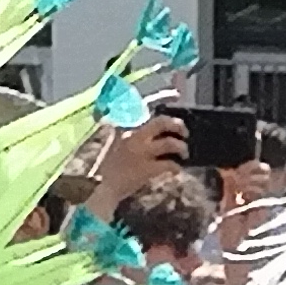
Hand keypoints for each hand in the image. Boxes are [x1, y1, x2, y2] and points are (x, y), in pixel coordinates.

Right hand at [78, 107, 190, 222]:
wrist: (101, 188)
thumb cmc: (104, 169)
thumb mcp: (111, 143)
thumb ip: (120, 132)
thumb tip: (131, 128)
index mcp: (124, 128)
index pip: (142, 111)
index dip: (160, 102)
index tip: (174, 96)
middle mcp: (134, 136)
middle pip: (162, 123)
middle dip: (177, 125)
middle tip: (184, 132)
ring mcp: (141, 152)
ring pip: (170, 143)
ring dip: (181, 147)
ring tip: (184, 153)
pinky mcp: (147, 169)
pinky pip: (169, 164)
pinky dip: (176, 167)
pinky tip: (177, 170)